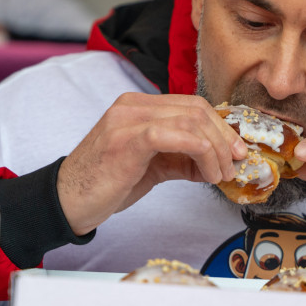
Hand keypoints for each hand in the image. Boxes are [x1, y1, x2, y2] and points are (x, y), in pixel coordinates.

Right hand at [57, 93, 247, 234]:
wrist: (67, 201)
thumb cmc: (106, 184)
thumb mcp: (151, 167)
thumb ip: (181, 159)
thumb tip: (216, 164)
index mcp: (139, 106)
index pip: (192, 105)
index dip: (221, 127)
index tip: (237, 151)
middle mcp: (133, 104)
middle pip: (196, 109)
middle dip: (224, 137)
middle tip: (236, 164)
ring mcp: (129, 119)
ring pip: (191, 121)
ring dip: (216, 150)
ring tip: (221, 175)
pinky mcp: (128, 138)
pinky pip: (178, 135)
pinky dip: (202, 153)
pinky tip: (206, 174)